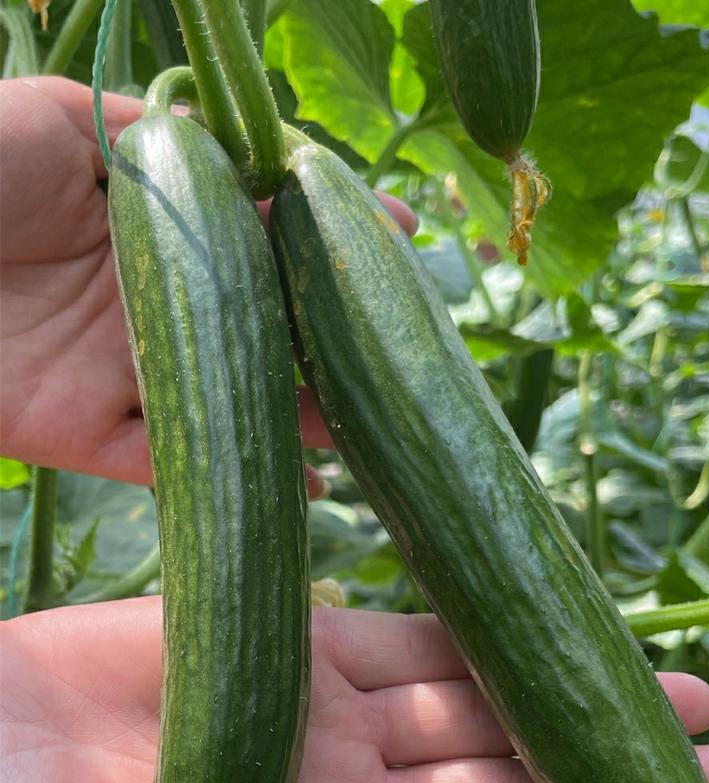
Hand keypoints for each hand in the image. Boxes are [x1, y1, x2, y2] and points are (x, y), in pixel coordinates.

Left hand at [0, 77, 416, 491]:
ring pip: (229, 398)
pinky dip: (232, 474)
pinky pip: (171, 465)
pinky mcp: (89, 435)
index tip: (393, 233)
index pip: (255, 227)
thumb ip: (156, 135)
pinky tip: (304, 482)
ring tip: (366, 421)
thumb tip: (242, 146)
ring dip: (297, 413)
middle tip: (396, 348)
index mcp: (148, 226)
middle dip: (326, 335)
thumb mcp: (59, 120)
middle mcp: (148, 303)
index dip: (322, 230)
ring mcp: (122, 372)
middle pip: (255, 324)